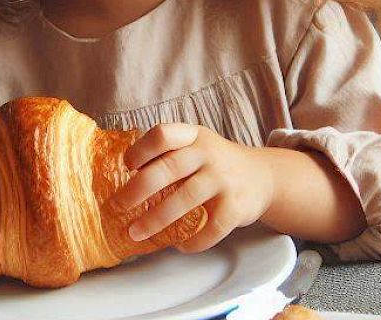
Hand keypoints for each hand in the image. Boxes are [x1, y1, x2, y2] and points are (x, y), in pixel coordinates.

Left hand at [112, 123, 273, 253]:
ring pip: (184, 199)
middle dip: (137, 190)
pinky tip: (179, 245)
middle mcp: (208, 154)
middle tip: (117, 206)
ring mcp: (223, 179)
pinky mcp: (236, 206)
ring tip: (136, 233)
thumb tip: (123, 176)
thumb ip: (168, 154)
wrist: (262, 176)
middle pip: (167, 168)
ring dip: (155, 220)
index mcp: (193, 136)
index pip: (162, 135)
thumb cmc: (216, 164)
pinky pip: (210, 228)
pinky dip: (191, 241)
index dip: (140, 149)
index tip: (127, 166)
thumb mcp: (196, 146)